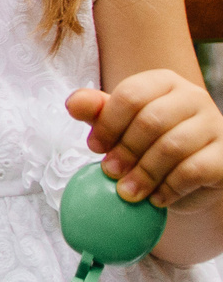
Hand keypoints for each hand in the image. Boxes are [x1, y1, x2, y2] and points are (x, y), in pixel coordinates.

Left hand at [68, 73, 222, 208]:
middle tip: (109, 172)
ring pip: (173, 146)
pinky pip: (194, 170)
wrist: (190, 178)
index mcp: (164, 82)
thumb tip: (73, 103)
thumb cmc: (148, 145)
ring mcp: (216, 125)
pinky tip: (156, 198)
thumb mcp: (119, 126)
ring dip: (144, 173)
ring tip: (126, 191)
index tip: (95, 148)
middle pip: (151, 120)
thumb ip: (97, 113)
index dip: (107, 123)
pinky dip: (169, 187)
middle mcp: (194, 97)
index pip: (131, 94)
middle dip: (124, 150)